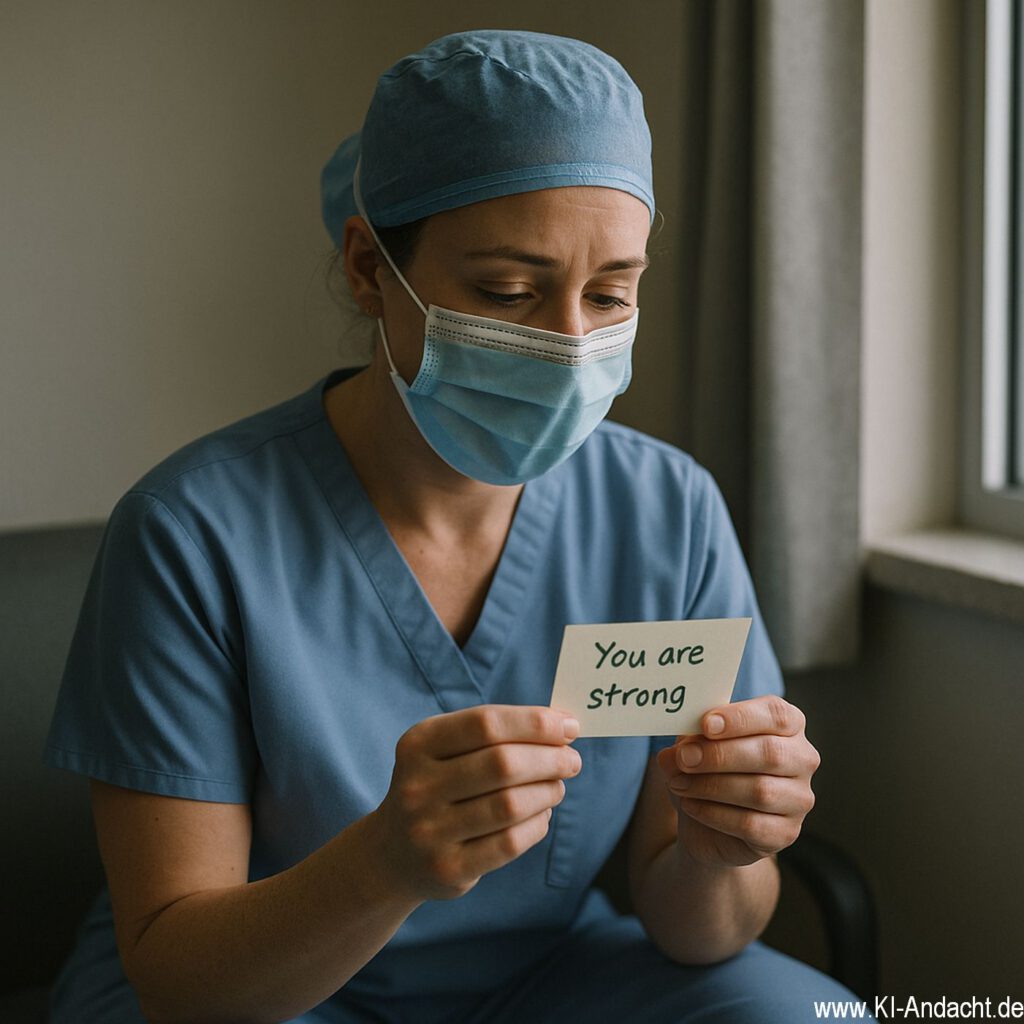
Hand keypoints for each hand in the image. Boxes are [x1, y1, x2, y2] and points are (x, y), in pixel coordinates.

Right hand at [373, 705, 581, 901]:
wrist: (393, 852)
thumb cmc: (438, 786)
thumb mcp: (446, 749)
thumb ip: (497, 733)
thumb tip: (563, 726)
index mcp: (419, 744)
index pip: (486, 724)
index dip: (534, 723)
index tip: (569, 726)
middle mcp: (418, 786)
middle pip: (502, 764)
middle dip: (549, 759)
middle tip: (572, 760)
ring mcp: (430, 830)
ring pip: (510, 805)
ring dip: (547, 792)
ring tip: (557, 786)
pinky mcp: (448, 868)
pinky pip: (510, 843)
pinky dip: (537, 825)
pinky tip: (541, 814)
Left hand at [655, 695, 818, 867]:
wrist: (707, 821)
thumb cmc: (708, 768)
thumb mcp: (695, 745)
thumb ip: (690, 740)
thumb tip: (677, 752)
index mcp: (788, 724)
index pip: (776, 714)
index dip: (740, 718)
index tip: (706, 725)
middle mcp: (802, 759)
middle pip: (770, 753)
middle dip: (720, 755)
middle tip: (683, 758)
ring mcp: (799, 798)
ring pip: (761, 791)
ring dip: (711, 786)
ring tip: (679, 784)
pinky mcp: (786, 832)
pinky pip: (752, 824)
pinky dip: (715, 814)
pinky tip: (691, 806)